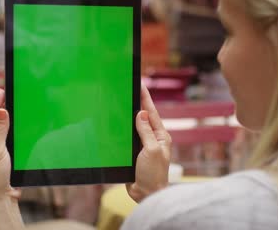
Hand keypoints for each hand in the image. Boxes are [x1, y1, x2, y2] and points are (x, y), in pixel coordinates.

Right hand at [126, 85, 171, 202]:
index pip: (151, 113)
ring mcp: (143, 145)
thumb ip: (146, 132)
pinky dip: (122, 129)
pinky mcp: (134, 152)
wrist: (146, 194)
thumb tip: (142, 113)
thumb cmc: (153, 174)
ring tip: (122, 101)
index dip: (145, 98)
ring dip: (128, 115)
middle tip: (129, 88)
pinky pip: (127, 137)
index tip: (140, 84)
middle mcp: (152, 138)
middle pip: (143, 117)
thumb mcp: (151, 150)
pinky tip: (116, 123)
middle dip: (137, 103)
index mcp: (160, 136)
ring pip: (134, 126)